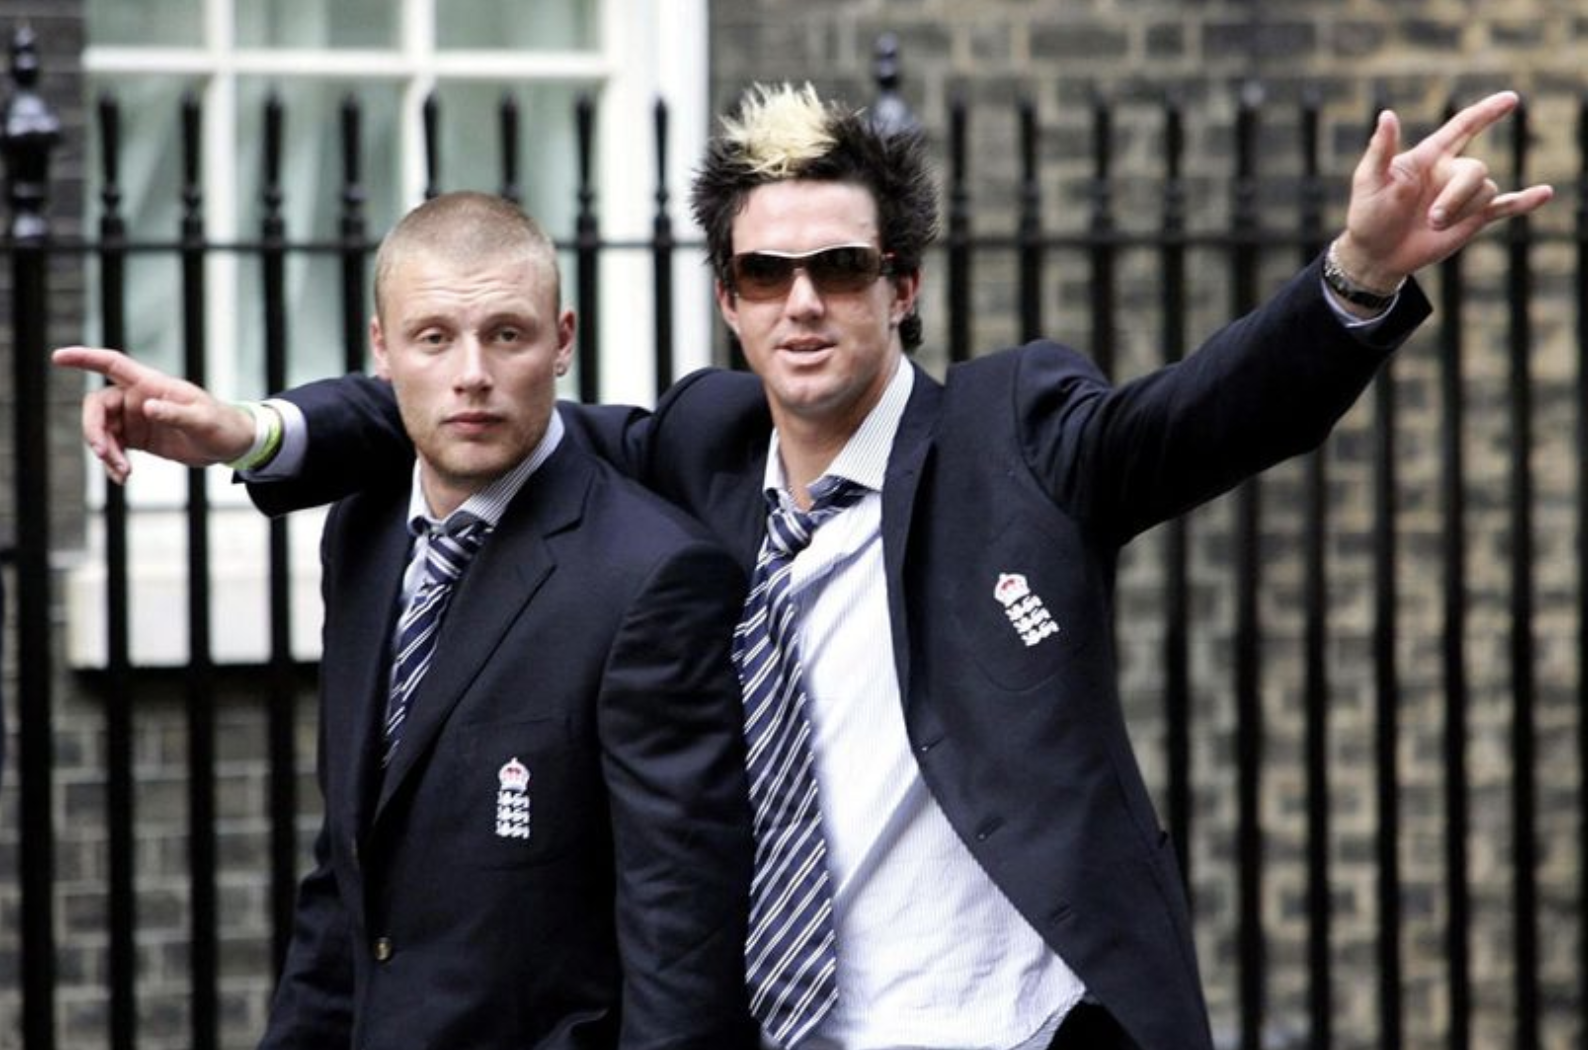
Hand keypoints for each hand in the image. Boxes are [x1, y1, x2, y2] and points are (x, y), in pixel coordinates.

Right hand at [52, 346, 256, 484]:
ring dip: (105, 452)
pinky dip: (113, 463)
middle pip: (97, 406)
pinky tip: (122, 478)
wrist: (232, 445)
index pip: (111, 364)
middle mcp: (138, 398)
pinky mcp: (138, 438)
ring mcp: (135, 418)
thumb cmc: (222, 425)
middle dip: (94, 430)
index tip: (58, 357)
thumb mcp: (203, 420)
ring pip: (102, 430)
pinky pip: (113, 448)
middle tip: (105, 455)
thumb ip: (176, 413)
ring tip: (123, 473)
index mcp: (152, 384)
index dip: (84, 358)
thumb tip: (148, 407)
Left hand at [1336, 91, 1553, 290]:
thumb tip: (1387, 115)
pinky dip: (1525, 201)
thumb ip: (1381, 149)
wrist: (1376, 254)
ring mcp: (1463, 196)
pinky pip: (1506, 206)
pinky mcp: (1472, 219)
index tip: (1510, 99)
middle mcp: (1450, 172)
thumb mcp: (1370, 180)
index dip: (1486, 112)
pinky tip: (1545, 193)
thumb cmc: (1367, 213)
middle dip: (1457, 196)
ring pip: (1486, 191)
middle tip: (1432, 219)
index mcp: (1429, 157)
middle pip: (1475, 170)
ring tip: (1434, 226)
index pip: (1463, 127)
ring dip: (1462, 211)